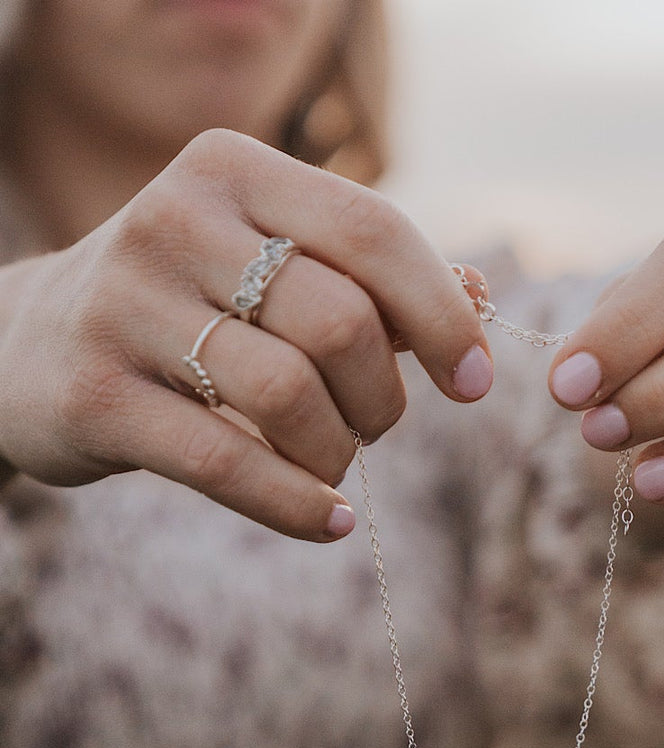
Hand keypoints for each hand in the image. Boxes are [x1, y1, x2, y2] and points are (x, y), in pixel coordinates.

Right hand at [0, 129, 492, 542]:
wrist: (25, 350)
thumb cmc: (184, 309)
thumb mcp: (265, 266)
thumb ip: (367, 278)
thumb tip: (481, 296)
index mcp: (231, 172)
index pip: (372, 233)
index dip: (444, 314)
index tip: (473, 380)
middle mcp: (173, 221)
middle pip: (340, 322)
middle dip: (384, 397)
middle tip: (375, 425)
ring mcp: (126, 305)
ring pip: (288, 395)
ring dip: (336, 453)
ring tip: (330, 466)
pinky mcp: (98, 395)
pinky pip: (228, 463)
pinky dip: (296, 505)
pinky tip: (325, 522)